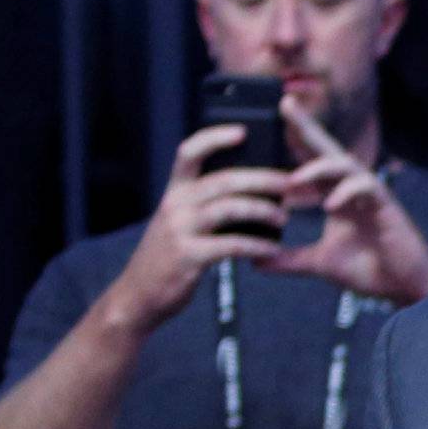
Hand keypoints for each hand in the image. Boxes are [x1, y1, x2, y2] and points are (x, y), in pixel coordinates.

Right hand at [108, 123, 288, 335]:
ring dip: (263, 210)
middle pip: (223, 180)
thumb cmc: (168, 260)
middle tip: (289, 182)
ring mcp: (180, 230)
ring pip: (229, 208)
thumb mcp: (178, 225)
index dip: (214, 138)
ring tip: (284, 217)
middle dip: (261, 178)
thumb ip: (203, 208)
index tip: (242, 132)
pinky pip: (231, 245)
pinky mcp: (189, 257)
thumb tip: (249, 196)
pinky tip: (274, 249)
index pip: (189, 153)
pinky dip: (257, 245)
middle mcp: (175, 206)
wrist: (138, 297)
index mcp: (173, 194)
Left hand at [255, 96, 427, 306]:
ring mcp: (369, 194)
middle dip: (306, 126)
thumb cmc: (369, 269)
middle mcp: (350, 188)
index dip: (294, 140)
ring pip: (345, 164)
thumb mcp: (320, 263)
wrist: (404, 286)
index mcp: (335, 194)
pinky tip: (329, 205)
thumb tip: (256, 261)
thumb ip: (289, 259)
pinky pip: (365, 187)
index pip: (311, 160)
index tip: (266, 122)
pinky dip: (345, 193)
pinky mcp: (385, 205)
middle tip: (285, 103)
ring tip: (295, 179)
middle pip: (326, 148)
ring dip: (318, 167)